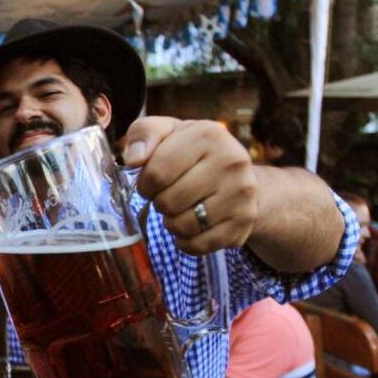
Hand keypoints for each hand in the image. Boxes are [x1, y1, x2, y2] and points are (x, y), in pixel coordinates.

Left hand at [122, 117, 256, 254]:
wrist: (236, 174)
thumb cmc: (191, 152)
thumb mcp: (166, 132)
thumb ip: (143, 134)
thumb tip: (134, 159)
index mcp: (209, 134)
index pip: (157, 173)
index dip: (145, 184)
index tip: (150, 183)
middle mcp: (232, 161)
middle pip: (168, 202)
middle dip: (159, 203)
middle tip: (167, 195)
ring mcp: (242, 194)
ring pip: (182, 226)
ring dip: (171, 223)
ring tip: (179, 209)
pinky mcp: (244, 222)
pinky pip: (198, 245)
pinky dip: (186, 241)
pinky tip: (190, 226)